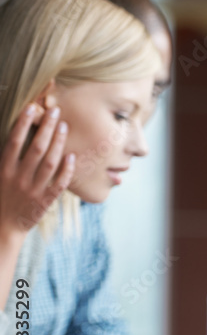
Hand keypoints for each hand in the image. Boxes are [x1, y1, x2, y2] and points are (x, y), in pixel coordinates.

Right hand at [0, 104, 74, 236]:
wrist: (2, 227)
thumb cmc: (1, 197)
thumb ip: (7, 158)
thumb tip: (15, 135)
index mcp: (3, 169)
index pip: (14, 141)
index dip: (23, 123)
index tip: (32, 107)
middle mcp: (17, 177)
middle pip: (36, 148)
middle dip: (46, 128)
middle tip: (56, 111)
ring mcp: (32, 189)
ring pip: (50, 163)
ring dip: (58, 143)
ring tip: (64, 127)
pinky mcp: (44, 201)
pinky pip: (59, 183)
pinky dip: (66, 170)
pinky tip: (72, 156)